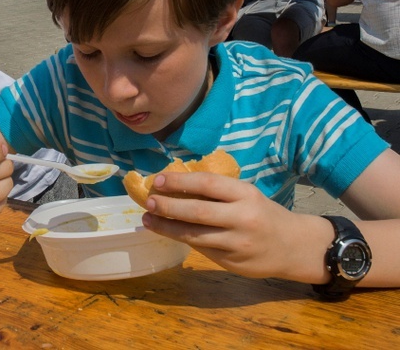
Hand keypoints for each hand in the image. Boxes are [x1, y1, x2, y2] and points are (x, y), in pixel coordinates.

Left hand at [141, 171, 314, 279]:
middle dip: (168, 206)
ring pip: (195, 235)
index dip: (180, 182)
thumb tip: (175, 185)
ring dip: (167, 227)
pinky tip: (167, 232)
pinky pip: (201, 249)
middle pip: (198, 212)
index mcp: (246, 194)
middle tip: (148, 201)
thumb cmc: (264, 214)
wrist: (295, 247)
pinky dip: (181, 239)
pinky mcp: (232, 262)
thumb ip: (218, 192)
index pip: (208, 184)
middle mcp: (242, 218)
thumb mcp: (247, 196)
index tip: (159, 181)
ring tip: (147, 219)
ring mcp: (237, 243)